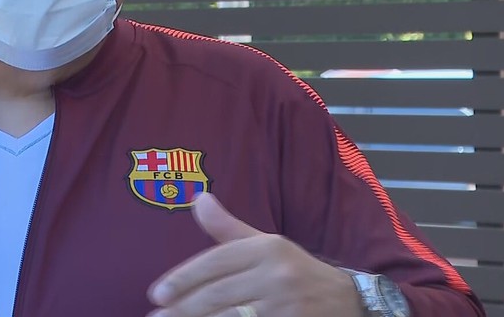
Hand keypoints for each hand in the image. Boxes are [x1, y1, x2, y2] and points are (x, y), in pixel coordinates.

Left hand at [147, 192, 363, 316]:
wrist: (346, 300)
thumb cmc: (294, 270)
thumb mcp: (264, 244)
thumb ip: (227, 228)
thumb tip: (197, 198)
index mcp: (268, 248)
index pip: (216, 261)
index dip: (184, 278)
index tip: (157, 293)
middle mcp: (277, 274)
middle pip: (219, 294)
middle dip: (183, 308)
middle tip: (156, 316)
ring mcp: (286, 306)